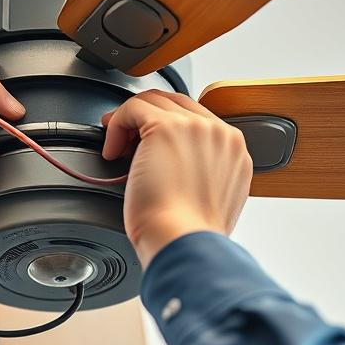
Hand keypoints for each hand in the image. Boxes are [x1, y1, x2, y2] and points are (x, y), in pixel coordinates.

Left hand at [101, 90, 252, 267]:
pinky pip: (133, 108)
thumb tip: (173, 170)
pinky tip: (111, 152)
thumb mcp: (210, 202)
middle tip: (125, 142)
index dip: (166, 129)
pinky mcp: (166, 127)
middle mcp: (219, 134)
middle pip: (177, 105)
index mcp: (233, 152)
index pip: (197, 122)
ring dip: (130, 122)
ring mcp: (195, 127)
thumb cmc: (190, 235)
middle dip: (147, 120)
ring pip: (155, 102)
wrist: (185, 242)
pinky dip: (116, 126)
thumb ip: (202, 176)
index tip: (145, 147)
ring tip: (116, 148)